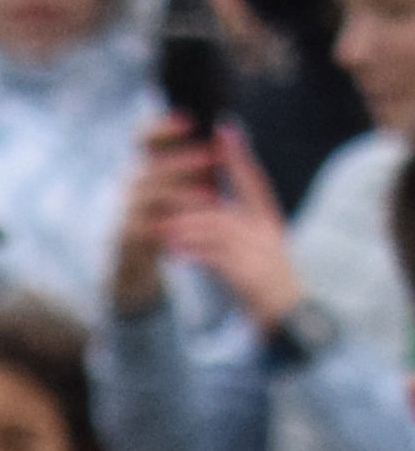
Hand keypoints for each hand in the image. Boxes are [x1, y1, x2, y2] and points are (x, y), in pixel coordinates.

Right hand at [109, 124, 206, 306]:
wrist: (130, 264)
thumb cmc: (164, 220)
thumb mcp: (178, 188)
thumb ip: (197, 163)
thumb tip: (227, 129)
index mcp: (146, 167)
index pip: (144, 138)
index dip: (163, 127)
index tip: (190, 121)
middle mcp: (131, 184)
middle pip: (151, 165)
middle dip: (183, 160)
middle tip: (212, 157)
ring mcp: (124, 210)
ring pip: (147, 193)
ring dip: (180, 191)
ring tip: (212, 196)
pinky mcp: (124, 237)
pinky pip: (143, 226)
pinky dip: (167, 224)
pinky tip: (191, 223)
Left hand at [171, 125, 300, 328]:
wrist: (290, 321)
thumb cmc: (269, 289)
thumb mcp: (258, 252)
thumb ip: (240, 231)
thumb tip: (212, 212)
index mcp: (269, 223)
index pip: (254, 182)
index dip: (238, 157)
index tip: (224, 129)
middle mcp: (266, 232)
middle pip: (226, 203)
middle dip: (194, 195)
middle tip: (165, 182)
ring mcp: (259, 253)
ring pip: (218, 228)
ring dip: (186, 225)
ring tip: (160, 224)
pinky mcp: (249, 277)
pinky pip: (216, 258)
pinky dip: (193, 252)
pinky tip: (173, 250)